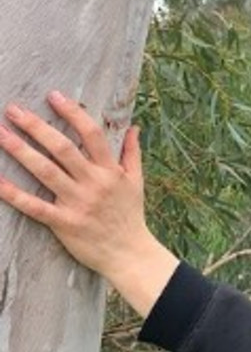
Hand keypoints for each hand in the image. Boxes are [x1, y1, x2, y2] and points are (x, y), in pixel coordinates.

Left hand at [0, 93, 177, 314]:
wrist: (130, 255)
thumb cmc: (131, 217)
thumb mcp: (136, 182)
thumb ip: (132, 153)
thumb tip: (133, 126)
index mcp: (110, 171)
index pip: (91, 134)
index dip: (72, 113)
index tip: (53, 96)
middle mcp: (93, 183)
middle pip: (62, 148)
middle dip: (36, 127)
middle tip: (13, 110)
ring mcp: (78, 203)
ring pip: (45, 171)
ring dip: (20, 151)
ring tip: (0, 134)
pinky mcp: (64, 223)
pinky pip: (35, 206)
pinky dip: (14, 194)